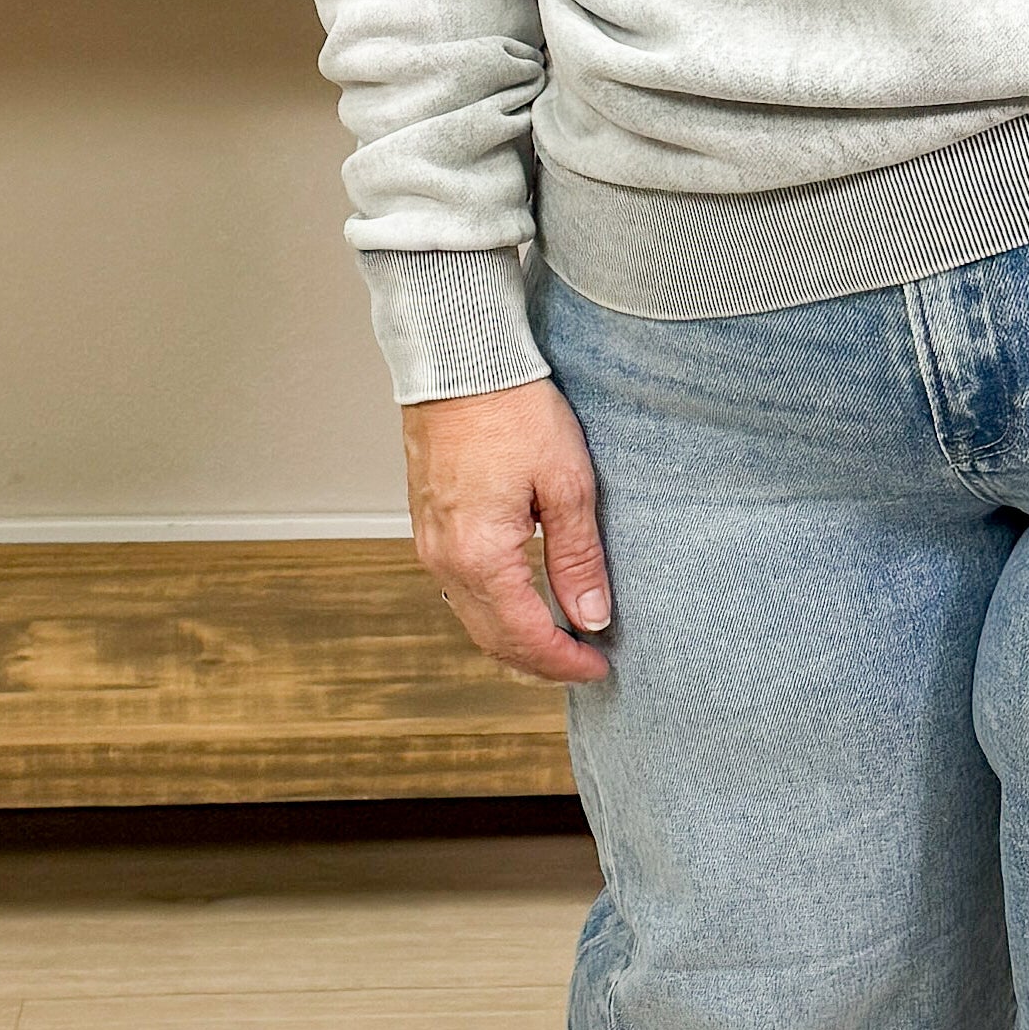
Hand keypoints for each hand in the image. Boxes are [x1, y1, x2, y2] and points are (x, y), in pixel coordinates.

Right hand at [402, 378, 613, 683]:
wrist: (461, 362)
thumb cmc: (513, 411)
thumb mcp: (566, 485)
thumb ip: (578, 558)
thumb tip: (592, 617)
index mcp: (480, 557)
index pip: (526, 637)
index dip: (565, 662)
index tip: (600, 667)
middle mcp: (445, 560)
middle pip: (493, 639)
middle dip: (540, 663)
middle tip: (584, 665)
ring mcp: (430, 543)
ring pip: (472, 618)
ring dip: (514, 640)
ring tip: (559, 642)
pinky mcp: (428, 525)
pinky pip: (458, 588)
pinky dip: (492, 610)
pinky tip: (522, 603)